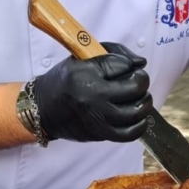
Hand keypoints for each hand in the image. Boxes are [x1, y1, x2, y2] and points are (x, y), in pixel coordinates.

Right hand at [32, 42, 151, 142]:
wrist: (43, 108)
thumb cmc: (66, 79)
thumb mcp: (83, 57)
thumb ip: (115, 54)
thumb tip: (141, 63)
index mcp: (86, 76)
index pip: (122, 65)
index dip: (130, 63)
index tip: (127, 66)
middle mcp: (92, 99)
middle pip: (134, 88)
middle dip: (142, 81)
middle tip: (137, 79)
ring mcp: (97, 120)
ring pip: (136, 112)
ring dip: (144, 102)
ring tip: (140, 96)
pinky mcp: (100, 135)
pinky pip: (129, 134)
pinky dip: (140, 124)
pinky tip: (138, 115)